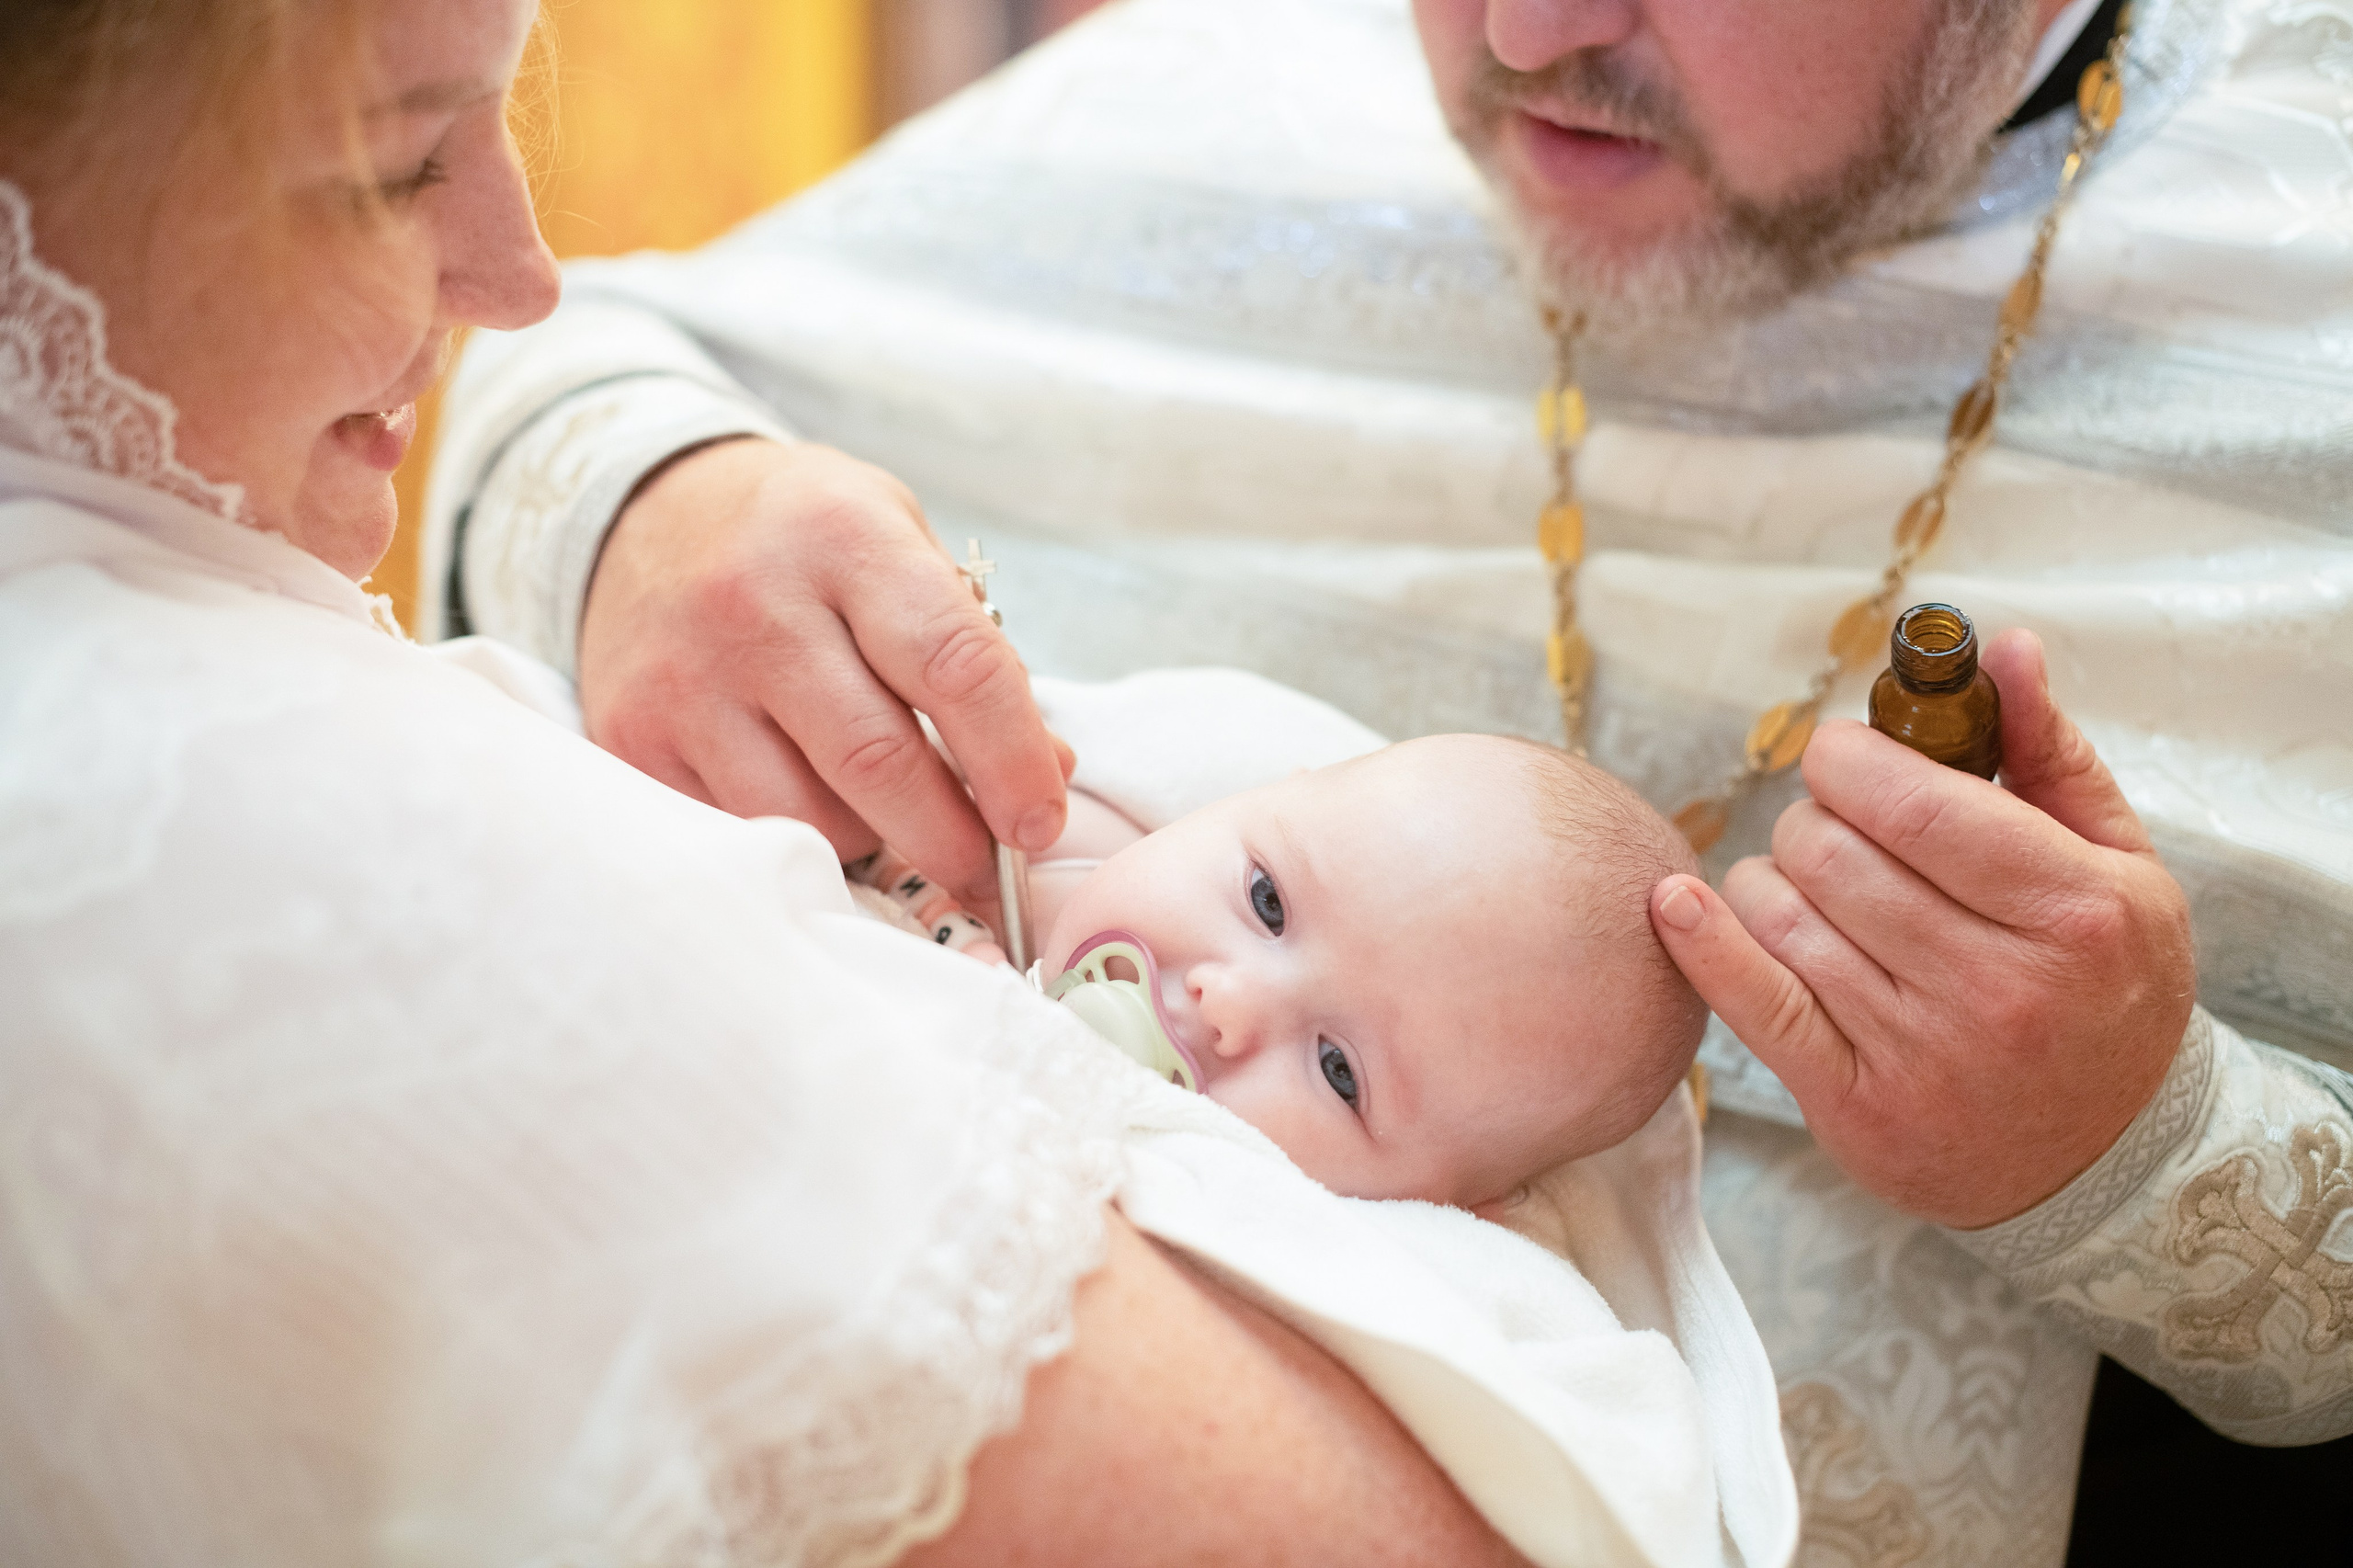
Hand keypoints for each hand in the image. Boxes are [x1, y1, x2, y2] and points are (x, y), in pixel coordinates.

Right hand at [578, 437, 1071, 904]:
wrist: (647, 514)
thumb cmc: (804, 541)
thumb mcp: (898, 546)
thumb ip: (972, 651)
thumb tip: (1045, 771)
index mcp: (846, 539)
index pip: (956, 666)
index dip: (1014, 762)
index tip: (1039, 823)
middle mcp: (755, 604)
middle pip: (882, 763)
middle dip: (955, 839)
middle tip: (989, 869)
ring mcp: (685, 677)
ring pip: (813, 818)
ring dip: (873, 842)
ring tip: (883, 809)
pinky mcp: (632, 736)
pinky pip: (743, 830)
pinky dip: (797, 839)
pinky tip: (808, 799)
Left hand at [1648, 630, 2195, 1228]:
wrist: (2105, 1159)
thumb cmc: (2105, 987)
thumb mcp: (2118, 866)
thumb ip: (2049, 752)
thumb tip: (2000, 646)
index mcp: (2072, 913)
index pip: (1914, 803)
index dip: (1849, 759)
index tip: (1842, 754)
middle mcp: (1999, 988)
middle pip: (1834, 853)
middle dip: (1817, 816)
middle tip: (1840, 826)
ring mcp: (1923, 1054)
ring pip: (1783, 913)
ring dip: (1775, 878)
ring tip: (1816, 885)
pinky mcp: (1855, 1105)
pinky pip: (1751, 1002)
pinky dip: (1701, 941)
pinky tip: (1675, 901)